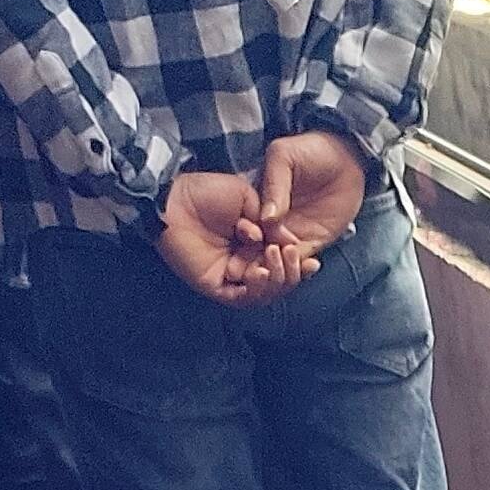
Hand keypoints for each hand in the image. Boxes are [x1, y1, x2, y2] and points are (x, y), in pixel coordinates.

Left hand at [158, 170, 310, 305]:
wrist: (176, 195)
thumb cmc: (207, 191)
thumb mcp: (248, 198)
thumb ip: (271, 221)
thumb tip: (290, 242)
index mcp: (253, 244)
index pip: (282, 264)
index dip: (299, 265)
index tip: (314, 260)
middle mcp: (244, 263)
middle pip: (278, 283)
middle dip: (291, 273)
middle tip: (289, 253)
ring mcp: (230, 277)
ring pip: (264, 293)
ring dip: (277, 279)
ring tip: (274, 255)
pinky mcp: (215, 286)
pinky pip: (243, 298)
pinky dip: (257, 289)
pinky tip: (260, 271)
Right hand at [253, 128, 370, 270]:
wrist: (345, 156)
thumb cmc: (310, 149)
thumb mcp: (284, 157)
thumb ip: (275, 185)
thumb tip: (266, 218)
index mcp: (257, 204)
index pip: (246, 230)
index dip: (245, 242)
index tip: (249, 248)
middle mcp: (271, 223)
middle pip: (259, 252)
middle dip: (260, 264)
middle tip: (266, 267)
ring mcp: (292, 234)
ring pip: (280, 262)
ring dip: (281, 269)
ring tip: (287, 262)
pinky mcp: (314, 241)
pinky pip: (303, 261)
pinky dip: (301, 267)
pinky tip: (304, 265)